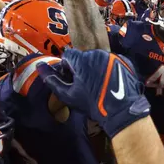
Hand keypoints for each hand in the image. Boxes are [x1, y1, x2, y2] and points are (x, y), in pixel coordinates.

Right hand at [36, 49, 150, 137]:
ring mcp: (113, 56)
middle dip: (81, 68)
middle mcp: (97, 53)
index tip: (70, 80)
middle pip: (84, 57)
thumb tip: (39, 66)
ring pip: (98, 59)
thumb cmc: (92, 104)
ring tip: (98, 85)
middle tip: (84, 85)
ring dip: (95, 68)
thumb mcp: (68, 94)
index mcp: (82, 59)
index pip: (68, 56)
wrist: (121, 110)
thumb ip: (52, 79)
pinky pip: (112, 62)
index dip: (66, 68)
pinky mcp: (124, 61)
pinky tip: (109, 83)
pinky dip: (109, 69)